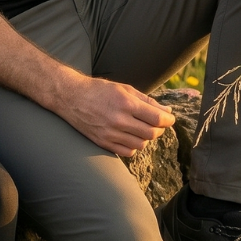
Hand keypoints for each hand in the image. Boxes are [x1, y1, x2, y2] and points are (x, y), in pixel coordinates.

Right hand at [57, 70, 175, 156]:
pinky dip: (134, 146)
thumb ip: (146, 100)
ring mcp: (110, 133)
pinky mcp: (103, 142)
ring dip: (146, 137)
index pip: (156, 118)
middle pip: (151, 133)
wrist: (71, 97)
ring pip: (141, 144)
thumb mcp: (123, 88)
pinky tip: (130, 136)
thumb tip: (166, 112)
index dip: (168, 120)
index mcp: (125, 103)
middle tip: (157, 123)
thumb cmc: (98, 90)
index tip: (169, 119)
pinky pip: (128, 152)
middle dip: (159, 129)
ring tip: (141, 128)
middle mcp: (119, 119)